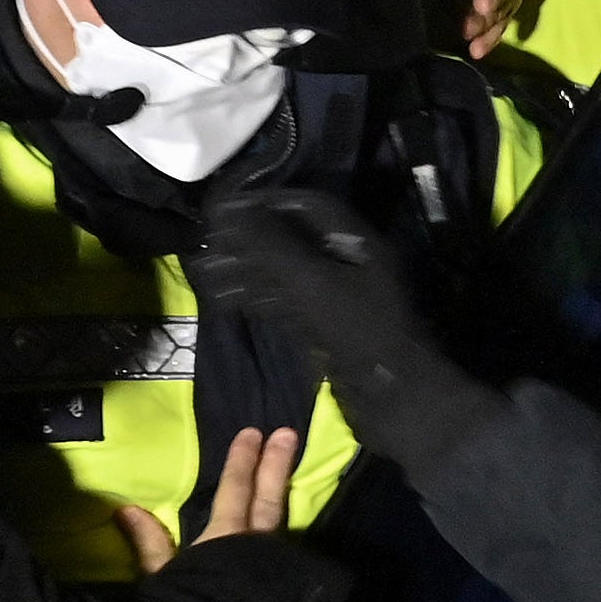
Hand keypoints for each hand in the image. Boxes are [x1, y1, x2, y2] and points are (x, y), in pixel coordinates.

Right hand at [117, 424, 296, 573]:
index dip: (242, 462)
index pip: (234, 491)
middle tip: (288, 433)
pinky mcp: (287, 589)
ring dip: (285, 490)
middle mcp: (256, 546)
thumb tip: (126, 508)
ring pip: (281, 521)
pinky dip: (290, 533)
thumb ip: (150, 545)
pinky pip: (290, 551)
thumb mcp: (162, 579)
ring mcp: (275, 567)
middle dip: (275, 465)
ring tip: (295, 465)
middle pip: (267, 499)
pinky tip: (293, 531)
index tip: (252, 433)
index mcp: (225, 538)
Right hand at [197, 188, 505, 471]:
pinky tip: (226, 299)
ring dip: (247, 270)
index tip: (227, 209)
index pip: (306, 206)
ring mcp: (336, 295)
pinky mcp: (325, 325)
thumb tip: (231, 211)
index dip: (265, 203)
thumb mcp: (312, 283)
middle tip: (209, 242)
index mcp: (355, 242)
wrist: (393, 398)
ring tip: (207, 272)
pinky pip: (286, 301)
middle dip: (250, 240)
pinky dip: (257, 297)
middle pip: (292, 239)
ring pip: (284, 272)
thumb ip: (272, 245)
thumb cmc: (358, 332)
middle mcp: (346, 262)